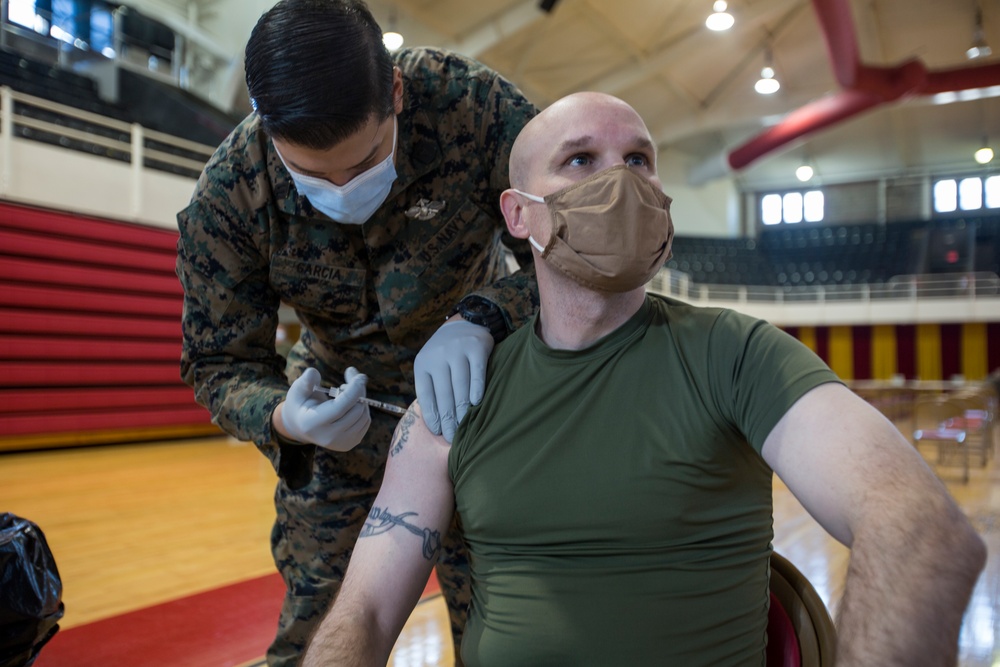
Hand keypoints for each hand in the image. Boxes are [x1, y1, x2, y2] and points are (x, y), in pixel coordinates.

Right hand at [280, 367, 370, 450]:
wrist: (302, 426)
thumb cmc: (301, 403)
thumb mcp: (297, 390)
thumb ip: (305, 381)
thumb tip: (314, 373)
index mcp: (313, 424)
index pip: (340, 407)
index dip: (353, 390)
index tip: (360, 376)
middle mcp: (328, 437)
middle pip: (356, 410)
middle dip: (356, 391)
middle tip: (345, 383)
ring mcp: (341, 443)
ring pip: (364, 415)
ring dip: (360, 399)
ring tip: (344, 393)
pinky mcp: (351, 443)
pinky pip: (366, 421)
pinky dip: (362, 408)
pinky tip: (349, 404)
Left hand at [414, 319, 494, 443]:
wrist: (465, 324)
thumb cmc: (446, 355)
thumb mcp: (432, 365)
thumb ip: (432, 388)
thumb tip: (435, 422)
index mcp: (423, 362)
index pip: (425, 393)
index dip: (431, 414)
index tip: (437, 431)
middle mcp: (438, 355)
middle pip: (443, 393)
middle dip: (448, 418)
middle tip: (452, 437)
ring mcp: (457, 350)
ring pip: (460, 385)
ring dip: (462, 409)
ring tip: (464, 426)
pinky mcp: (476, 347)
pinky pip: (477, 372)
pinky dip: (477, 389)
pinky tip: (476, 403)